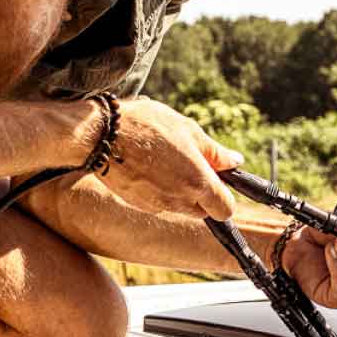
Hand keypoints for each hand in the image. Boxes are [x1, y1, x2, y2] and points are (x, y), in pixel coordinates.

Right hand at [98, 98, 239, 219]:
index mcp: (197, 182)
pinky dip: (159, 189)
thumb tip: (235, 162)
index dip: (225, 196)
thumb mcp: (188, 130)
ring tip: (165, 159)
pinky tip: (147, 166)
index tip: (218, 179)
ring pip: (180, 206)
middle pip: (203, 210)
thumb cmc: (147, 126)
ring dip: (179, 190)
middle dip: (202, 192)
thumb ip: (214, 152)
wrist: (101, 135)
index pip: (226, 209)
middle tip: (190, 163)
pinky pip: (158, 202)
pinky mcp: (138, 204)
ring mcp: (157, 205)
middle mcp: (179, 201)